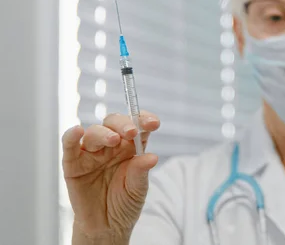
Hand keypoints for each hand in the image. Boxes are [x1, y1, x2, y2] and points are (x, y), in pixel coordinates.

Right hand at [61, 111, 159, 241]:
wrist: (106, 226)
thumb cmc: (124, 203)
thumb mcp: (137, 189)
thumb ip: (140, 172)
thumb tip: (152, 157)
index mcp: (131, 147)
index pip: (138, 126)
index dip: (144, 120)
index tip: (153, 123)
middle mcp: (111, 145)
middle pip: (115, 124)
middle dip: (124, 124)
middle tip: (131, 132)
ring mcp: (92, 153)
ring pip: (95, 132)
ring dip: (104, 133)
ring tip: (113, 140)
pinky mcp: (73, 163)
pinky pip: (70, 145)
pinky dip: (71, 136)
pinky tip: (77, 131)